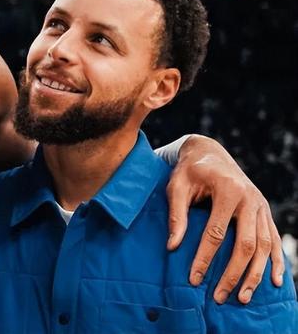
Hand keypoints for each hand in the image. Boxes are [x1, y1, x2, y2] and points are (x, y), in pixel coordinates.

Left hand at [165, 135, 283, 303]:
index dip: (205, 258)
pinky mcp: (265, 211)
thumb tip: (172, 247)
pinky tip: (274, 282)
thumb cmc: (189, 170)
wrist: (209, 152)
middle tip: (219, 296)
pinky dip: (277, 262)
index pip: (216, 233)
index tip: (194, 279)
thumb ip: (176, 215)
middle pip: (246, 244)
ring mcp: (261, 205)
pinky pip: (275, 239)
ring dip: (255, 274)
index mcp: (228, 190)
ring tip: (242, 297)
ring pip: (265, 246)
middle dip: (233, 273)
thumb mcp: (176, 186)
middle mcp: (250, 198)